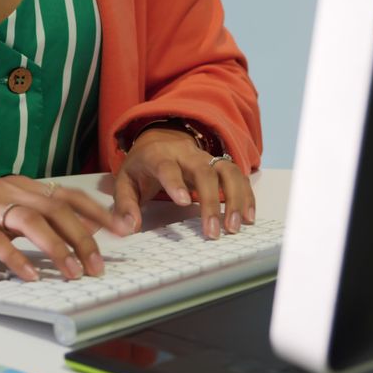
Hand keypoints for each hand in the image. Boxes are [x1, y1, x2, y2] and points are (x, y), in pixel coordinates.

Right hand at [0, 176, 131, 280]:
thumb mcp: (5, 208)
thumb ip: (37, 216)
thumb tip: (80, 232)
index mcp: (21, 186)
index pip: (68, 195)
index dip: (98, 212)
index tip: (123, 230)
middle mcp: (8, 190)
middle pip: (56, 209)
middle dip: (83, 238)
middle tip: (100, 265)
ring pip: (31, 221)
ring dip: (57, 248)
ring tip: (73, 273)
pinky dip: (17, 259)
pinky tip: (31, 276)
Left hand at [113, 128, 255, 238]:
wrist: (158, 141)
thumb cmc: (142, 166)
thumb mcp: (124, 182)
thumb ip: (125, 206)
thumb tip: (129, 228)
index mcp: (158, 156)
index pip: (168, 166)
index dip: (176, 183)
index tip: (183, 202)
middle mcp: (186, 154)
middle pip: (204, 172)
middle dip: (211, 202)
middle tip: (213, 231)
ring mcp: (206, 158)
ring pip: (227, 171)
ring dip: (235, 198)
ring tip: (235, 226)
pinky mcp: (219, 165)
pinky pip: (238, 176)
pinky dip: (246, 195)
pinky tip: (248, 216)